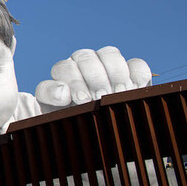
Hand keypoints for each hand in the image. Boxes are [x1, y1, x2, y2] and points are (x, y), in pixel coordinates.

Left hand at [35, 46, 150, 109]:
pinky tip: (134, 89)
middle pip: (86, 57)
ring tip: (118, 93)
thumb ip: (49, 95)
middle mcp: (83, 64)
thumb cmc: (70, 120)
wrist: (93, 131)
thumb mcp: (52, 110)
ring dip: (115, 73)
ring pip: (110, 54)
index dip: (74, 82)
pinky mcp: (132, 73)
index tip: (81, 100)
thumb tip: (63, 90)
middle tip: (99, 98)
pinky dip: (137, 75)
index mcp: (63, 73)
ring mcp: (108, 66)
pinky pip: (137, 64)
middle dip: (94, 78)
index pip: (64, 68)